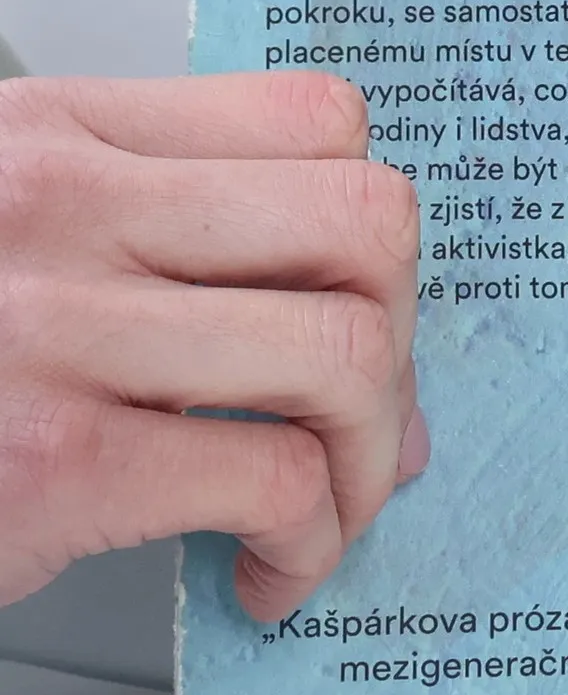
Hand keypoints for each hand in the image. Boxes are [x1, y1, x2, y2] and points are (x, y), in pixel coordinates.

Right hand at [0, 71, 425, 620]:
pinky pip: (278, 478)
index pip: (315, 122)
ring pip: (347, 351)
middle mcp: (64, 209)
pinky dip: (307, 543)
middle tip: (360, 416)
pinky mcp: (53, 460)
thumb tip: (347, 336)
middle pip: (365, 221)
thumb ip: (152, 244)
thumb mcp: (9, 242)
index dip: (368, 230)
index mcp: (58, 137)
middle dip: (402, 335)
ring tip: (322, 508)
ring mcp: (59, 330)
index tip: (359, 306)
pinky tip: (263, 573)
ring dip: (365, 457)